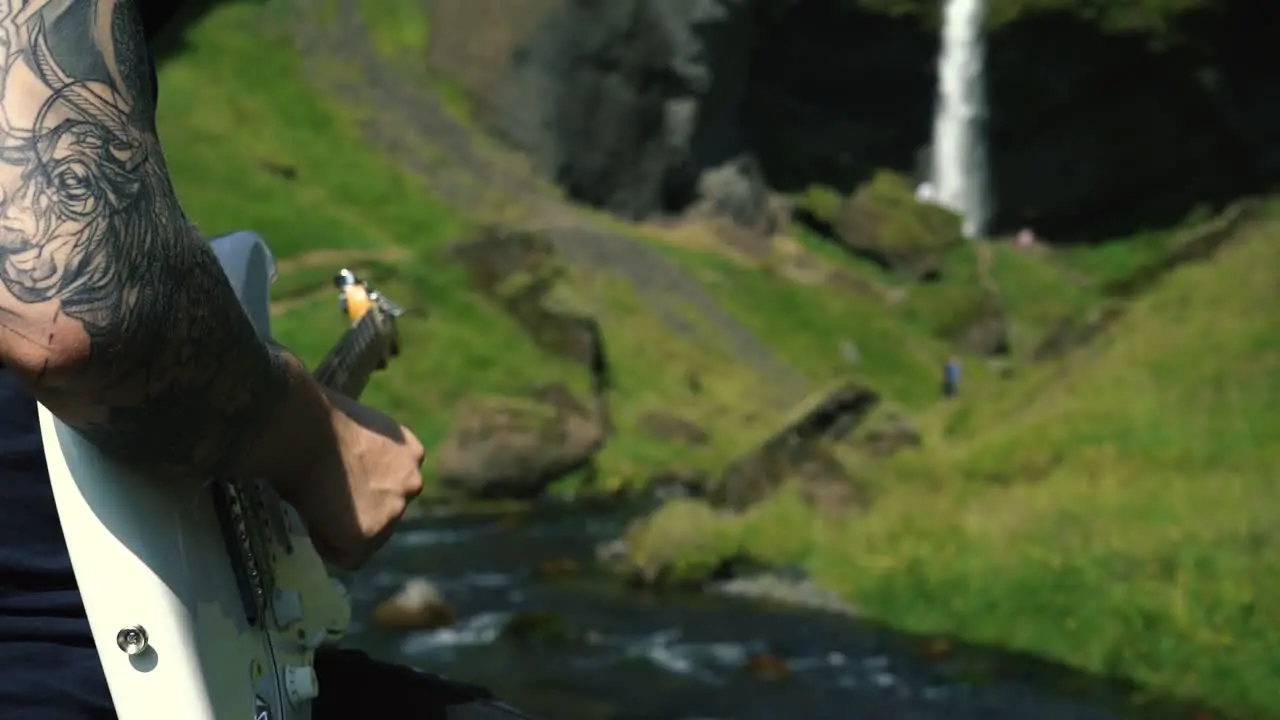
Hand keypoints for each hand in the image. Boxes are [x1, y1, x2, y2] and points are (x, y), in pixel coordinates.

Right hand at [287, 389, 424, 569]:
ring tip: (313, 508)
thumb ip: (366, 455)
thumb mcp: (357, 430)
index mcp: (411, 452)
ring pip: (369, 537)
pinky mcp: (368, 533)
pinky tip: (310, 520)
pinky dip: (327, 545)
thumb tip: (348, 470)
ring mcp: (394, 511)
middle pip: (387, 513)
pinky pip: (347, 556)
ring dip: (343, 530)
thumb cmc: (315, 419)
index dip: (365, 490)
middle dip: (359, 512)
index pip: (395, 486)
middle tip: (325, 502)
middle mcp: (412, 482)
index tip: (340, 484)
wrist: (302, 429)